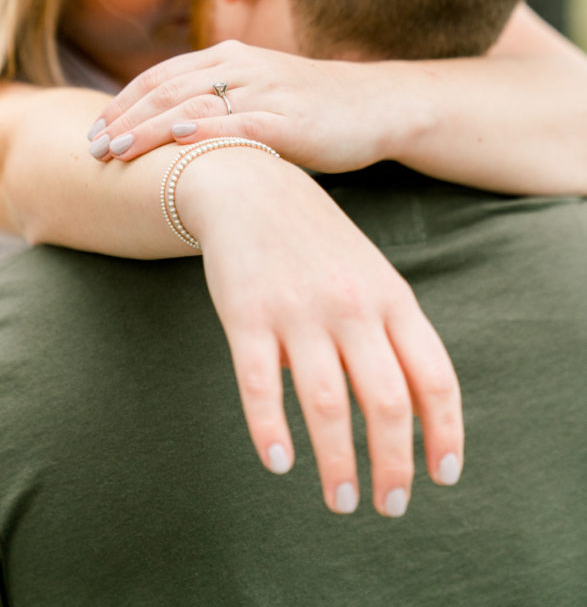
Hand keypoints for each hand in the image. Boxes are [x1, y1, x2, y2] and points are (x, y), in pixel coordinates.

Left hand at [88, 41, 430, 170]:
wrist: (377, 105)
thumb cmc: (313, 108)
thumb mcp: (259, 96)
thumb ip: (218, 105)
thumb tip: (172, 134)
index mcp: (230, 58)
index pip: (161, 77)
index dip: (122, 103)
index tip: (93, 130)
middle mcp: (242, 67)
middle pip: (167, 89)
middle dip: (123, 119)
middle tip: (90, 149)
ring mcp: (266, 91)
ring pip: (193, 104)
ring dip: (148, 130)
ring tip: (115, 153)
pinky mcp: (290, 119)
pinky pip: (240, 123)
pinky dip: (205, 132)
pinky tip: (177, 143)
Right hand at [177, 146, 462, 516]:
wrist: (251, 187)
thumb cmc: (318, 240)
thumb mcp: (372, 274)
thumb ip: (396, 332)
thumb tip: (421, 411)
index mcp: (391, 297)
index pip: (434, 377)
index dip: (445, 433)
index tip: (443, 476)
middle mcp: (352, 306)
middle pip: (386, 403)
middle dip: (394, 466)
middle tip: (389, 505)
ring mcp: (298, 311)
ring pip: (327, 404)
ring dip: (338, 464)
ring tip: (342, 500)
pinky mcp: (247, 315)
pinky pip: (260, 385)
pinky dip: (270, 430)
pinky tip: (279, 462)